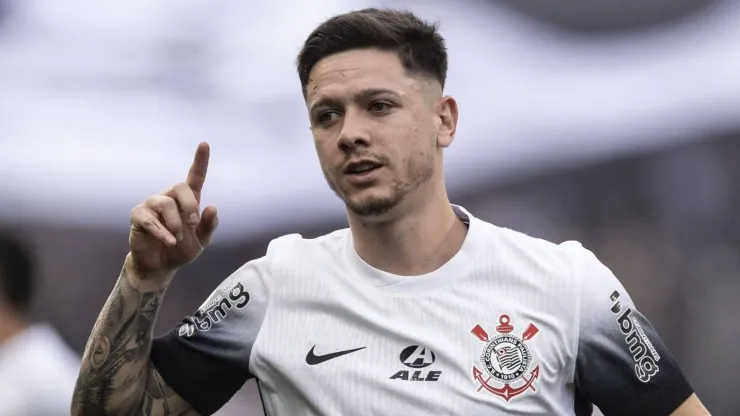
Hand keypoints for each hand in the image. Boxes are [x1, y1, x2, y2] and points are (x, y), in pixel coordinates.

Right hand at [126, 143, 217, 284]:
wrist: (161, 265)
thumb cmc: (181, 248)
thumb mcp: (201, 241)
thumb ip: (208, 225)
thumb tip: (212, 207)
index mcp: (187, 201)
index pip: (195, 176)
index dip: (200, 160)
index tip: (204, 144)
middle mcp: (169, 198)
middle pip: (179, 186)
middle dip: (190, 205)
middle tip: (193, 224)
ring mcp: (152, 206)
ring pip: (164, 203)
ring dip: (175, 223)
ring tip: (177, 239)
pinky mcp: (138, 217)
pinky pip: (149, 219)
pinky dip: (162, 232)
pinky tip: (169, 241)